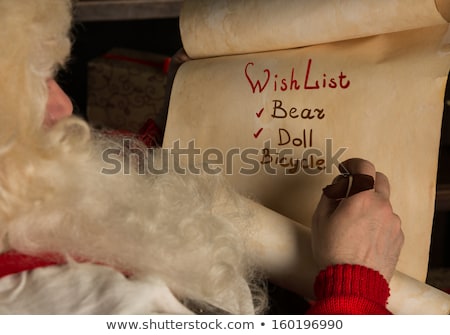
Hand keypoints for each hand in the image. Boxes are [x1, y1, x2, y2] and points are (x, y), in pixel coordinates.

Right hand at [311, 158, 403, 281]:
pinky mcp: (398, 236)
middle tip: (351, 191)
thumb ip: (330, 195)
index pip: (364, 166)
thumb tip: (338, 185)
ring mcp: (393, 222)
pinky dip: (378, 221)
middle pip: (380, 180)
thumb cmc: (333, 251)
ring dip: (371, 203)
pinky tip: (364, 235)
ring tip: (354, 222)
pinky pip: (388, 220)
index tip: (346, 168)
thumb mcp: (320, 219)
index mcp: (361, 197)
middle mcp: (382, 205)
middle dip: (366, 180)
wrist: (353, 282)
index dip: (353, 163)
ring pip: (384, 202)